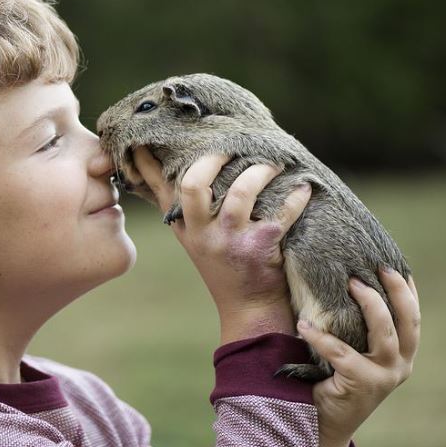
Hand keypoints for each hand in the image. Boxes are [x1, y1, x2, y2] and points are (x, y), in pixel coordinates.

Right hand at [131, 146, 311, 342]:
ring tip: (273, 163)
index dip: (149, 161)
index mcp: (185, 225)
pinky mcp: (260, 248)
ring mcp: (230, 240)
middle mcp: (203, 232)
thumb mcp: (194, 238)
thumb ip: (181, 207)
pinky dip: (295, 198)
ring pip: (240, 194)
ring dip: (259, 172)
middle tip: (231, 147)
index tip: (142, 136)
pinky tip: (303, 188)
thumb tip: (164, 170)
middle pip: (193, 185)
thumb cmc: (224, 266)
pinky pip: (280, 213)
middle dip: (212, 159)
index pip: (160, 187)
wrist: (250, 309)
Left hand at [297, 268, 420, 446]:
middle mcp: (400, 365)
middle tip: (379, 266)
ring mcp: (384, 376)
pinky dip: (321, 336)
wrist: (323, 424)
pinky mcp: (363, 384)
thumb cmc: (334, 380)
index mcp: (402, 355)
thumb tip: (343, 283)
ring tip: (350, 283)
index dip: (408, 290)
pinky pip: (341, 353)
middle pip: (408, 320)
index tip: (397, 264)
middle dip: (396, 290)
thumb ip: (357, 328)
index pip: (412, 317)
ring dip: (369, 304)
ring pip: (384, 333)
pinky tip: (304, 325)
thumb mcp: (353, 352)